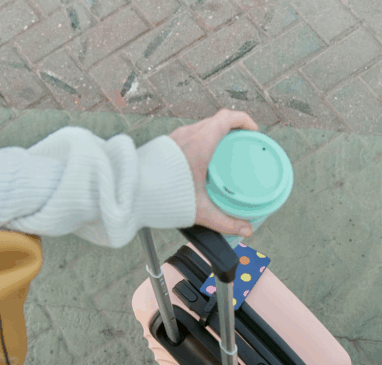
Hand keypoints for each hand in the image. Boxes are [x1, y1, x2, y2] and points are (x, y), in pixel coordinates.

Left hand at [169, 109, 259, 238]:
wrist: (128, 190)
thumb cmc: (162, 195)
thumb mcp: (200, 209)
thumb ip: (225, 221)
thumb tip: (245, 229)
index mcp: (201, 141)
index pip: (228, 118)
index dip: (244, 121)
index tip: (254, 131)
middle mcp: (188, 135)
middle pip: (216, 121)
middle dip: (232, 130)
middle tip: (241, 145)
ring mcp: (175, 138)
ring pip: (201, 128)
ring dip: (215, 136)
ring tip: (223, 154)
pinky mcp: (165, 146)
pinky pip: (188, 137)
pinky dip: (200, 143)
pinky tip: (200, 163)